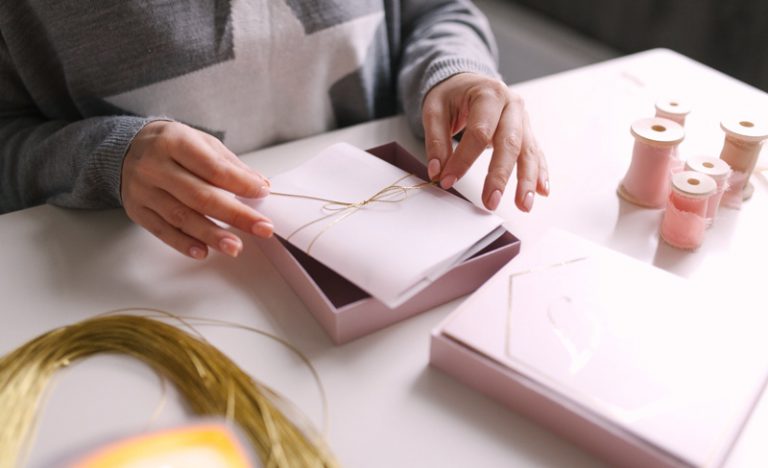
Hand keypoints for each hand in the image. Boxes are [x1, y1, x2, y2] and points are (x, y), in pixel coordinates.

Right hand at [121, 121, 272, 259]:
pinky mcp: (137, 210)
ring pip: (181, 217)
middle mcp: (155, 166)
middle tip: (262, 228)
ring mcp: (143, 190)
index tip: (263, 193)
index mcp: (174, 142)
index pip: (213, 168)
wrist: (126, 147)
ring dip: (211, 235)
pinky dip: (183, 243)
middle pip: (200, 196)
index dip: (240, 183)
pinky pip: (162, 230)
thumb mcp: (201, 142)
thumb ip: (230, 164)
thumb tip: (259, 184)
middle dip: (235, 215)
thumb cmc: (173, 145)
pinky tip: (203, 251)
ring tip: (236, 247)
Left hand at [422, 73, 548, 211]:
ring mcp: (522, 119)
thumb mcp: (434, 109)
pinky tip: (541, 191)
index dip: (464, 159)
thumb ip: (436, 140)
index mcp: (489, 94)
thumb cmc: (452, 94)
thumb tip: (437, 170)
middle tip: (490, 201)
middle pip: (510, 143)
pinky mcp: (526, 131)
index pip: (479, 132)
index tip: (448, 180)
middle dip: (500, 175)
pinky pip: (535, 153)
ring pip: (528, 151)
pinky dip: (539, 173)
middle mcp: (511, 105)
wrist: (468, 82)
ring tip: (523, 205)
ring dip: (527, 180)